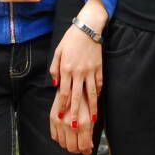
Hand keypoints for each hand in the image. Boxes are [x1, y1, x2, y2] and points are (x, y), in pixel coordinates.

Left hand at [48, 0, 105, 154]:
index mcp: (66, 68)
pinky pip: (99, 84)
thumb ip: (55, 69)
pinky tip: (97, 103)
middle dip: (75, 112)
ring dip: (90, 108)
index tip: (60, 117)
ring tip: (91, 120)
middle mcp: (78, 71)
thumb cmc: (70, 39)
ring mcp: (90, 70)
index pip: (63, 91)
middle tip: (74, 126)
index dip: (62, 105)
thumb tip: (54, 85)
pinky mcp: (99, 68)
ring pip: (90, 93)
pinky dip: (98, 94)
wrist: (88, 28)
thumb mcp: (58, 52)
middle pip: (76, 96)